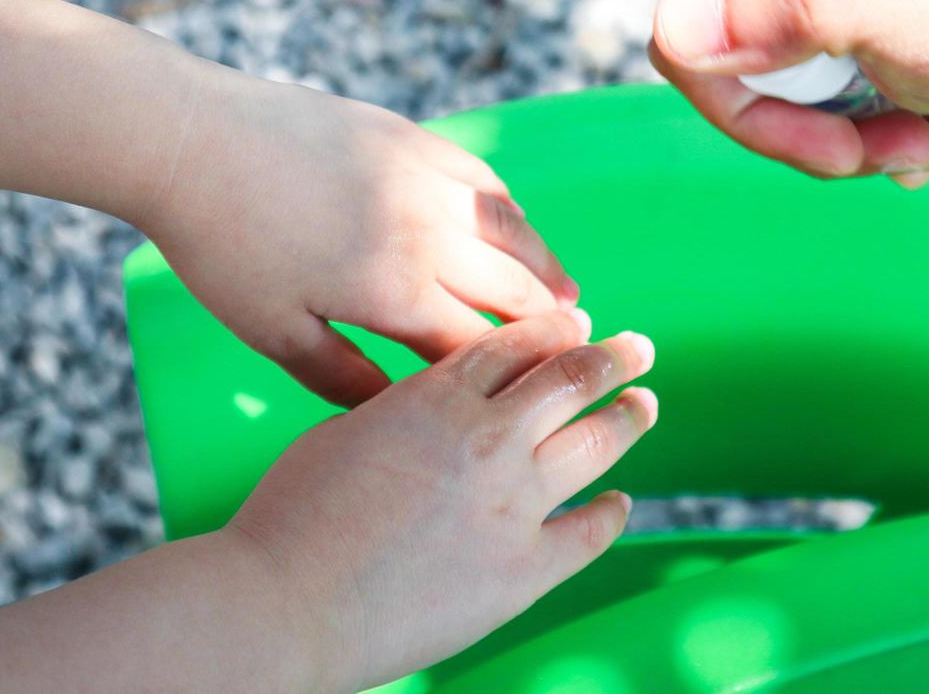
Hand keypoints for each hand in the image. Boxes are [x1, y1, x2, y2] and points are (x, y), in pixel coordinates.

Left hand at [136, 67, 580, 406]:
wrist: (194, 140)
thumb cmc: (223, 247)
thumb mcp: (272, 331)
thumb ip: (342, 378)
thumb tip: (398, 410)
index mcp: (392, 291)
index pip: (478, 347)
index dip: (518, 377)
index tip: (546, 398)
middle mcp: (427, 233)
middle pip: (514, 291)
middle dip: (551, 328)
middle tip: (581, 349)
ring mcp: (426, 178)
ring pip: (512, 232)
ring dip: (545, 269)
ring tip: (568, 296)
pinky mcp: (414, 139)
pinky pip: (485, 180)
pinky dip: (510, 213)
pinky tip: (515, 230)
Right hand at [224, 310, 657, 689]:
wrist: (284, 603)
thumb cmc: (290, 519)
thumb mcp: (343, 431)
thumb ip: (403, 411)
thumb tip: (433, 405)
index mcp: (437, 397)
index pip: (517, 346)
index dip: (555, 330)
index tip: (578, 324)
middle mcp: (487, 438)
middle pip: (572, 379)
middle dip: (613, 357)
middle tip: (638, 348)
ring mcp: (512, 504)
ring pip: (595, 442)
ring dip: (628, 417)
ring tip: (645, 405)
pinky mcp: (523, 570)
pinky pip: (589, 533)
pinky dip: (610, 513)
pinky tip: (618, 503)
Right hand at [650, 0, 928, 182]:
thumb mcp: (917, 17)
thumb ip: (795, 4)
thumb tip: (675, 26)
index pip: (691, 40)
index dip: (760, 122)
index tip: (851, 151)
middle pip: (735, 60)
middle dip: (812, 130)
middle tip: (907, 143)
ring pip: (781, 73)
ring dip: (847, 130)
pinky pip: (823, 65)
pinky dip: (868, 112)